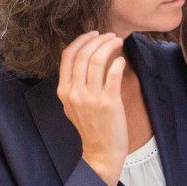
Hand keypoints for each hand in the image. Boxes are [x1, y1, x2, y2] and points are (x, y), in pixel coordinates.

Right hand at [57, 32, 127, 185]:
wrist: (101, 151)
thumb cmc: (91, 126)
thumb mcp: (74, 105)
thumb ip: (75, 84)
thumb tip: (85, 57)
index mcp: (64, 91)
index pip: (68, 56)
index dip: (81, 40)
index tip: (94, 34)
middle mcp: (74, 93)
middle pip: (83, 54)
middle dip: (98, 40)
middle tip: (110, 35)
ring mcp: (91, 98)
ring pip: (97, 61)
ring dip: (109, 46)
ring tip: (118, 42)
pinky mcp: (108, 103)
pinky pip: (113, 74)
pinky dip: (118, 62)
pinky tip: (122, 59)